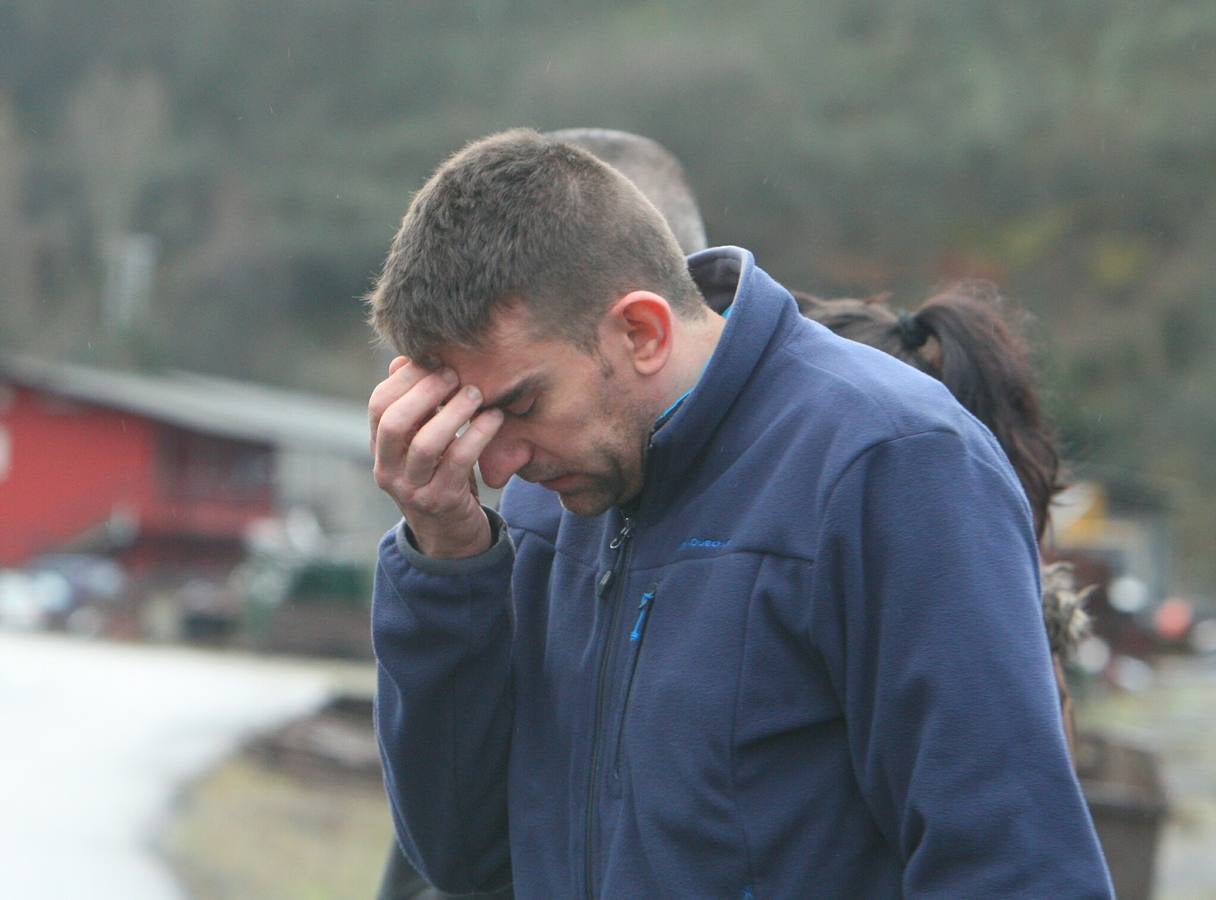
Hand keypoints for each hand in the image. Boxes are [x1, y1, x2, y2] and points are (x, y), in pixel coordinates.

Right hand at [369, 357, 504, 557]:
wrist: (450, 534)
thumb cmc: (438, 474)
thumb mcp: (421, 440)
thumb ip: (414, 404)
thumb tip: (404, 360)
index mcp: (380, 448)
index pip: (378, 405)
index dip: (405, 378)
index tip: (434, 360)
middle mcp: (388, 470)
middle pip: (393, 422)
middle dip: (425, 392)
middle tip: (455, 374)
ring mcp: (413, 489)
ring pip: (426, 444)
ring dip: (454, 412)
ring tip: (476, 393)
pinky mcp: (442, 501)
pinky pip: (459, 462)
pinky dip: (478, 435)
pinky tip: (494, 418)